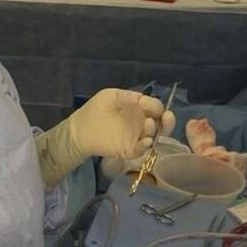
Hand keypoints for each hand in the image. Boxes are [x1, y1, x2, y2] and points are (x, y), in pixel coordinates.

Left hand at [36, 88, 175, 186]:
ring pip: (154, 137)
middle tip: (167, 117)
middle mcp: (142, 124)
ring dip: (156, 131)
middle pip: (162, 124)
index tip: (150, 105)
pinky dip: (146, 146)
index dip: (157, 107)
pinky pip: (142, 150)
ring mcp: (137, 138)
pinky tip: (146, 141)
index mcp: (139, 110)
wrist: (79, 129)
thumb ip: (128, 96)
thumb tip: (144, 99)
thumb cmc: (95, 110)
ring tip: (149, 124)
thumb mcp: (111, 96)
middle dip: (168, 121)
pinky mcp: (130, 150)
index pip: (156, 108)